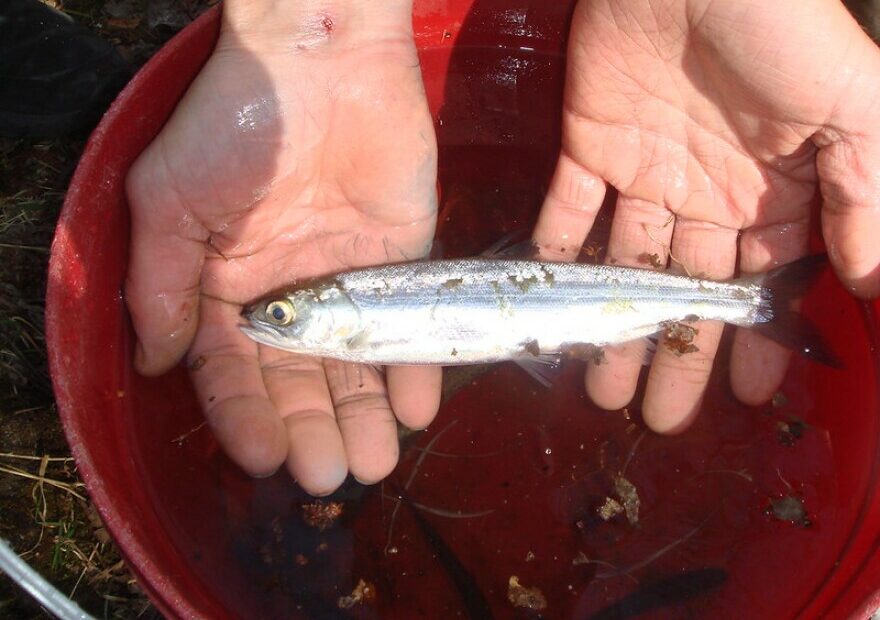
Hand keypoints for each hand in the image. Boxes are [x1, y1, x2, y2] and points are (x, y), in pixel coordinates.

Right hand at [124, 0, 440, 494]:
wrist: (322, 55)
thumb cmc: (236, 121)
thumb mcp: (170, 200)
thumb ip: (161, 284)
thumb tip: (158, 362)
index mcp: (229, 284)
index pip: (234, 370)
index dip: (245, 416)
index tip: (264, 457)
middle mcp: (290, 292)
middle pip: (300, 379)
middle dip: (312, 428)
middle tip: (328, 475)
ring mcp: (348, 278)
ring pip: (357, 363)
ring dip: (364, 415)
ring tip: (375, 462)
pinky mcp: (402, 259)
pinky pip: (409, 323)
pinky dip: (415, 365)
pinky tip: (417, 408)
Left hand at [535, 0, 879, 430]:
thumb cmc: (780, 24)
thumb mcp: (854, 108)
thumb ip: (866, 196)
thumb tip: (867, 285)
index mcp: (770, 191)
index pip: (761, 284)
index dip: (755, 339)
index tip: (749, 395)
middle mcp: (706, 192)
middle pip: (686, 289)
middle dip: (676, 354)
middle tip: (658, 419)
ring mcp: (644, 171)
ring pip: (624, 265)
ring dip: (611, 324)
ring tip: (601, 390)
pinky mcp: (588, 145)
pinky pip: (568, 210)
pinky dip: (557, 255)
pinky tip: (552, 306)